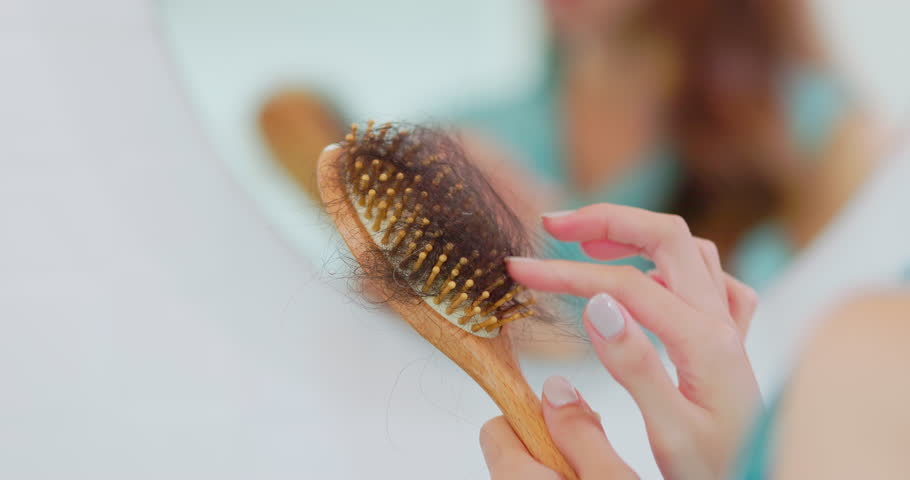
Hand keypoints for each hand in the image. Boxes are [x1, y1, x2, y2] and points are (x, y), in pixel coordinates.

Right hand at [480, 204, 760, 478]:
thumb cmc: (718, 470)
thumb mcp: (670, 432)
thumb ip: (635, 366)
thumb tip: (598, 303)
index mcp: (703, 342)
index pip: (622, 285)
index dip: (565, 271)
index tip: (520, 270)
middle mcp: (719, 323)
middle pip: (667, 236)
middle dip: (607, 220)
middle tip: (555, 225)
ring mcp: (727, 328)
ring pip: (688, 250)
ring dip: (637, 235)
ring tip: (591, 244)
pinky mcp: (727, 342)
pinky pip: (710, 281)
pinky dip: (672, 265)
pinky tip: (651, 280)